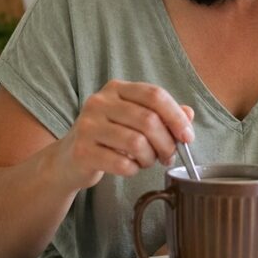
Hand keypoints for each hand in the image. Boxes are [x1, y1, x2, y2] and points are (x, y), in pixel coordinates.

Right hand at [50, 80, 193, 191]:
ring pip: (136, 143)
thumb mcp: (134, 120)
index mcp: (117, 88)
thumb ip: (162, 114)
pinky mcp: (82, 151)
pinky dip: (134, 170)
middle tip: (169, 156)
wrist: (69, 159)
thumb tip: (189, 114)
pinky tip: (130, 168)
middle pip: (148, 120)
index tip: (187, 136)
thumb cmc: (108, 137)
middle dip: (167, 143)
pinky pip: (121, 163)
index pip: (155, 95)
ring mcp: (88, 126)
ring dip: (150, 158)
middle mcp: (99, 102)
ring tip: (148, 161)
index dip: (176, 116)